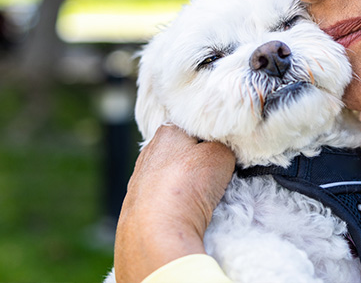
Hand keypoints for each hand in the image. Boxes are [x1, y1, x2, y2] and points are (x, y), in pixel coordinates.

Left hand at [113, 125, 235, 282]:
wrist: (155, 232)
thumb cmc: (186, 187)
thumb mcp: (220, 155)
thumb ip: (223, 146)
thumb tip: (221, 153)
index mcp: (167, 132)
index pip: (196, 128)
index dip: (213, 141)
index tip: (225, 155)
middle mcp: (148, 152)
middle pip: (184, 153)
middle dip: (198, 163)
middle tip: (215, 178)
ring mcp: (139, 181)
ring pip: (173, 178)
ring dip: (185, 186)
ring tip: (200, 200)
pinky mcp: (136, 207)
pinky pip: (163, 200)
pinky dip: (174, 205)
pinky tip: (182, 214)